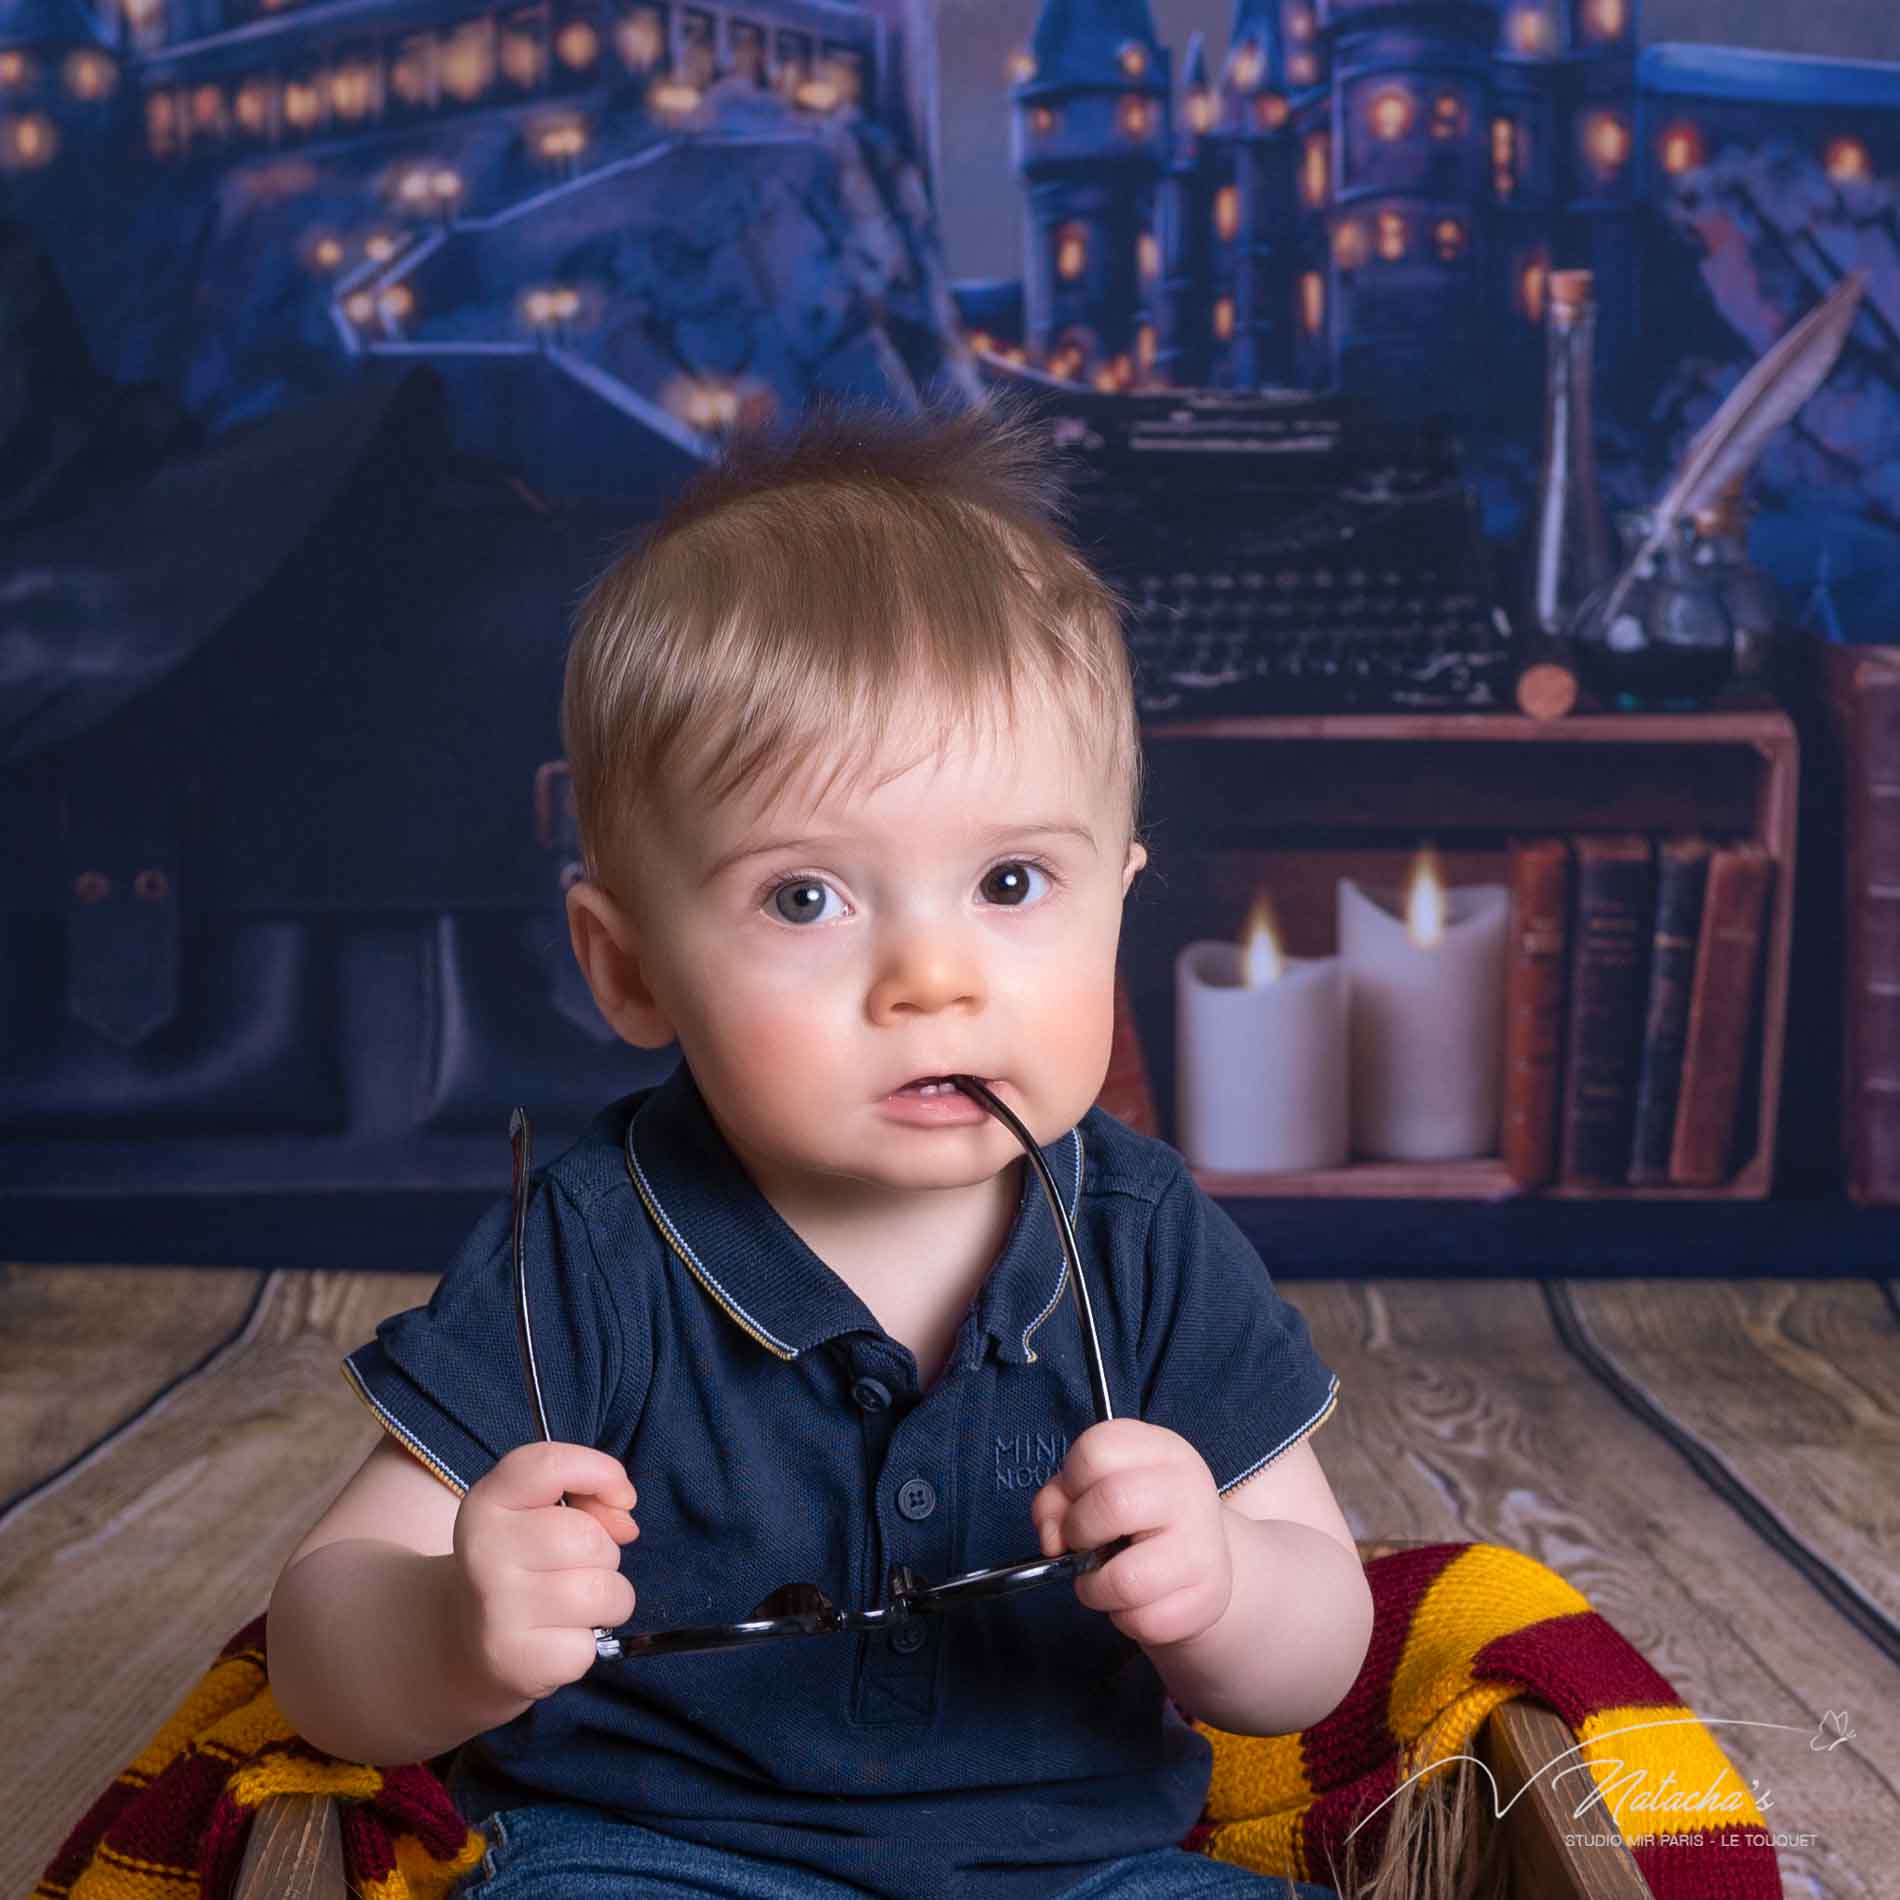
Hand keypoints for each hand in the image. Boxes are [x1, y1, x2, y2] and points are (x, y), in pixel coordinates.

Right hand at [452, 1441, 639, 1702]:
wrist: (464, 1638)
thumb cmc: (524, 1561)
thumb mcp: (541, 1512)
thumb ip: (590, 1499)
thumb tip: (625, 1523)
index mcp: (487, 1502)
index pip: (551, 1465)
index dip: (602, 1473)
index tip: (621, 1498)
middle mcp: (483, 1551)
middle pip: (588, 1538)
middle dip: (605, 1553)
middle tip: (578, 1567)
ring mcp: (496, 1609)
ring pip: (603, 1591)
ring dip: (608, 1599)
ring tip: (575, 1603)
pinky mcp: (515, 1660)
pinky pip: (589, 1646)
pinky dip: (587, 1644)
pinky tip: (557, 1638)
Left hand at [1029, 1418, 1231, 1649]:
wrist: (1203, 1561)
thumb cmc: (1137, 1517)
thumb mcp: (1096, 1487)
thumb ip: (1057, 1500)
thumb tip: (1053, 1539)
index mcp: (1160, 1450)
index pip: (1095, 1449)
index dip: (1071, 1480)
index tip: (1079, 1498)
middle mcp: (1188, 1489)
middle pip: (1111, 1502)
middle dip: (1079, 1531)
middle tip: (1084, 1542)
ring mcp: (1203, 1545)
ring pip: (1124, 1579)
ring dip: (1094, 1589)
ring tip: (1104, 1577)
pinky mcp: (1208, 1598)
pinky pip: (1143, 1621)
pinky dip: (1124, 1618)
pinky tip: (1135, 1600)